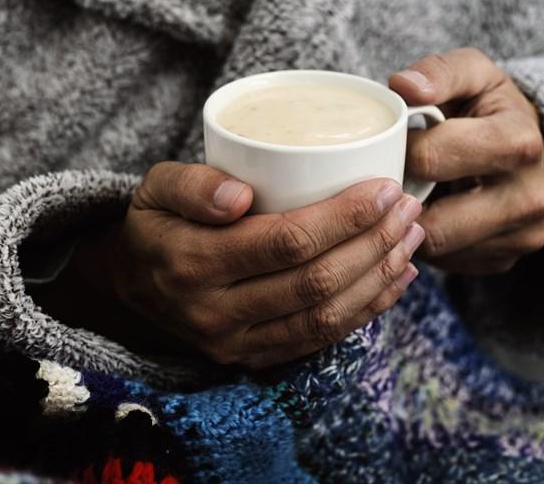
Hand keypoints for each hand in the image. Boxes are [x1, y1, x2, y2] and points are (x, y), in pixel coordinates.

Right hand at [84, 162, 423, 367]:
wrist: (132, 284)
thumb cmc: (154, 224)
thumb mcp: (155, 188)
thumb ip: (192, 185)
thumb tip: (240, 196)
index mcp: (193, 262)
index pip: (285, 242)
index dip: (344, 218)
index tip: (383, 188)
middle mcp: (215, 312)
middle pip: (315, 282)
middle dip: (373, 244)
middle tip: (408, 208)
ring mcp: (235, 343)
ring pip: (325, 317)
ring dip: (378, 278)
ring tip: (411, 238)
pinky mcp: (252, 357)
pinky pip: (318, 341)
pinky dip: (364, 311)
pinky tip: (394, 280)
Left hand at [389, 48, 543, 274]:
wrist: (522, 142)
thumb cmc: (485, 105)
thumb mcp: (470, 73)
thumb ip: (438, 72)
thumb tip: (402, 86)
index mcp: (517, 142)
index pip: (430, 160)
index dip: (395, 152)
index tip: (386, 143)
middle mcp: (528, 197)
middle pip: (433, 222)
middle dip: (398, 202)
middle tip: (384, 180)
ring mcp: (521, 236)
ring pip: (435, 250)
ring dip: (408, 227)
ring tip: (401, 196)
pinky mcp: (505, 260)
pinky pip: (446, 264)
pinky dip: (425, 244)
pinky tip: (424, 215)